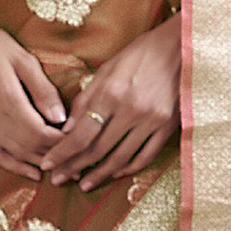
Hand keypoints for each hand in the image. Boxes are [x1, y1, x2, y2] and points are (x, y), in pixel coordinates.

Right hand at [0, 14, 67, 180]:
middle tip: (78, 161)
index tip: (79, 141)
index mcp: (7, 98)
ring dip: (40, 164)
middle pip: (30, 147)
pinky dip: (15, 166)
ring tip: (63, 170)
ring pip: (16, 154)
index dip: (62, 141)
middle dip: (56, 156)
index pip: (41, 132)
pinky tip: (33, 172)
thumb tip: (61, 118)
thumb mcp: (23, 59)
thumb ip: (43, 90)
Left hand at [40, 13, 181, 191]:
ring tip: (84, 184)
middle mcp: (131, 110)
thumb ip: (87, 98)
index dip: (62, 153)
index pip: (81, 134)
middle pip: (97, 149)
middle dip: (73, 167)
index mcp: (111, 93)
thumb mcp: (108, 68)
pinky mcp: (169, 126)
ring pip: (121, 158)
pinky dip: (130, 168)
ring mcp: (152, 121)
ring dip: (100, 174)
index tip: (48, 164)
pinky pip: (146, 156)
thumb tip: (67, 128)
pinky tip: (116, 172)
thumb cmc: (141, 53)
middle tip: (58, 180)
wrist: (182, 47)